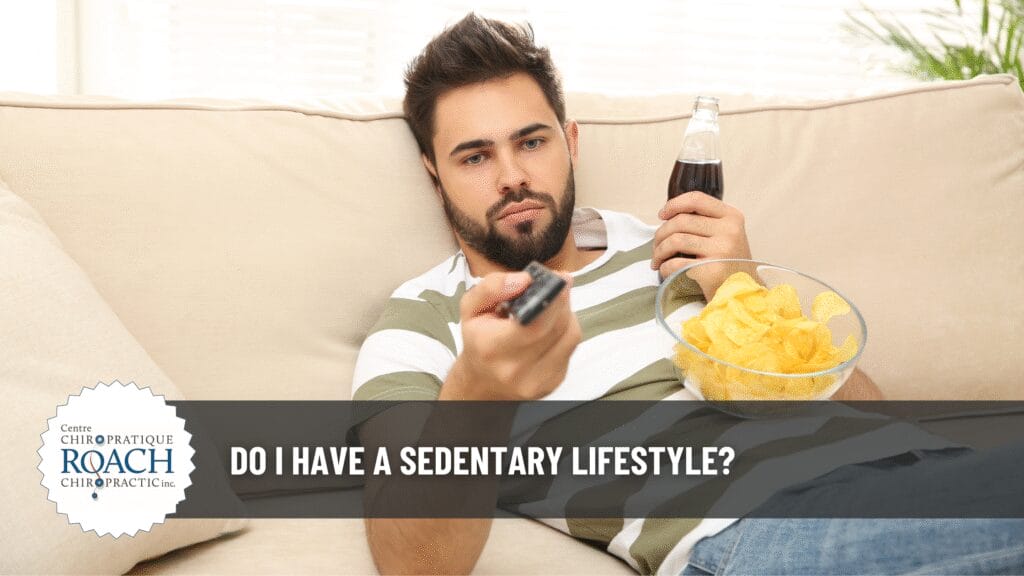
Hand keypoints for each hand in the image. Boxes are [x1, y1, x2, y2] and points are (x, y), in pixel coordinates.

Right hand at [441, 270, 579, 400]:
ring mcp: (536, 380)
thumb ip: (492, 287)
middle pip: (557, 327)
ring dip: (566, 313)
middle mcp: (515, 369)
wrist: (483, 381)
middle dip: (561, 299)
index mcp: (491, 348)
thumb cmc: (478, 341)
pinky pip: (571, 347)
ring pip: (570, 335)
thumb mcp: (471, 308)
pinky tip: (551, 325)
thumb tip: (524, 280)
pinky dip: (567, 330)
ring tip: (550, 306)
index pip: (534, 324)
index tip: (558, 279)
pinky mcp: (553, 382)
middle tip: (557, 283)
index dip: (553, 299)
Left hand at [652, 191, 751, 301]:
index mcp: (732, 217)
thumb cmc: (729, 264)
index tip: (662, 215)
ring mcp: (722, 250)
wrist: (744, 294)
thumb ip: (705, 222)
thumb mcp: (726, 235)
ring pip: (675, 240)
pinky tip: (666, 271)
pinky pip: (676, 264)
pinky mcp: (712, 271)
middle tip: (656, 247)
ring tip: (657, 261)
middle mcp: (729, 230)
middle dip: (660, 234)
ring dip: (659, 251)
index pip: (696, 199)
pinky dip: (665, 268)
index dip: (674, 204)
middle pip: (681, 221)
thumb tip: (668, 215)